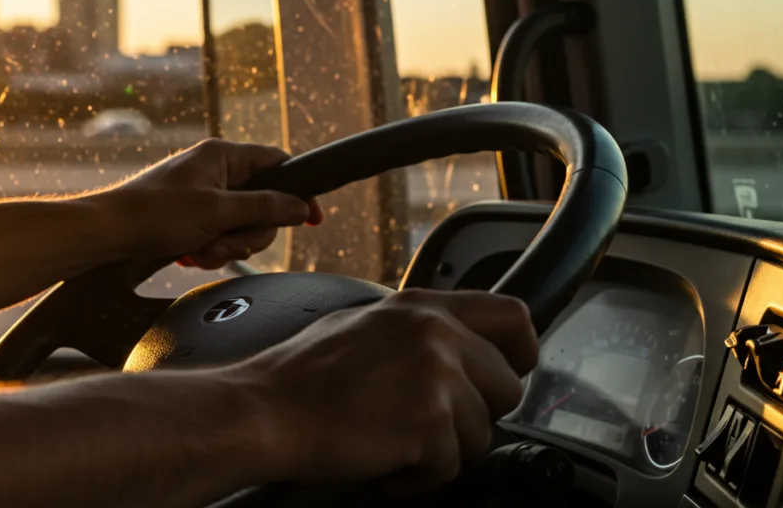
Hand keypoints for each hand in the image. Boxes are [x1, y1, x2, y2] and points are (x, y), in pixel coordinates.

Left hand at [102, 139, 323, 268]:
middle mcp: (214, 170)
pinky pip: (218, 235)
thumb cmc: (155, 214)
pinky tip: (189, 255)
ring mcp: (202, 195)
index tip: (312, 219)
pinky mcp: (190, 217)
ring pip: (240, 226)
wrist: (107, 235)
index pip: (277, 163)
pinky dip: (208, 250)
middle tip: (226, 242)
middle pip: (262, 205)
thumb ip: (265, 207)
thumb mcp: (218, 212)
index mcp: (222, 155)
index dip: (298, 191)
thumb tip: (301, 206)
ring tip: (201, 249)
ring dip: (226, 246)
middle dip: (248, 233)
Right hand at [227, 289, 536, 491]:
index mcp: (422, 307)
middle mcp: (436, 334)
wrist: (263, 410)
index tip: (506, 373)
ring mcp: (437, 377)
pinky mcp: (430, 423)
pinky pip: (450, 467)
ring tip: (393, 441)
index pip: (512, 315)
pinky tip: (383, 459)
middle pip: (507, 386)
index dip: (519, 353)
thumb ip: (415, 331)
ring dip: (443, 449)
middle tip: (431, 425)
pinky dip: (418, 476)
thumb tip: (450, 349)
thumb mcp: (364, 325)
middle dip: (476, 415)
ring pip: (482, 433)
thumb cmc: (299, 377)